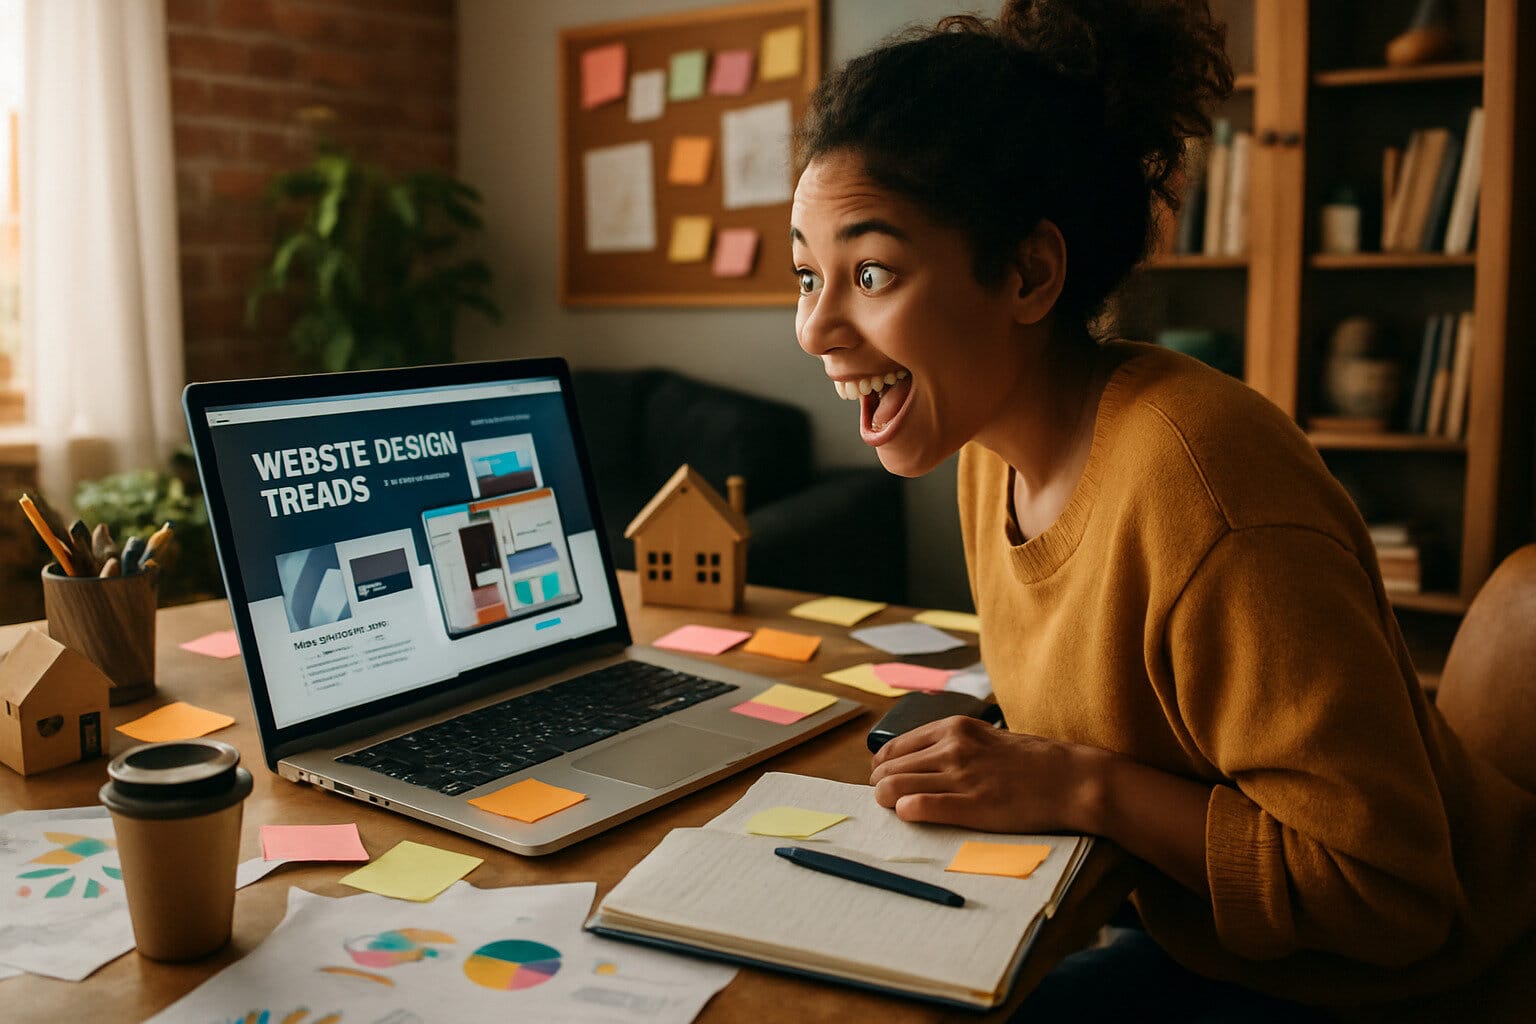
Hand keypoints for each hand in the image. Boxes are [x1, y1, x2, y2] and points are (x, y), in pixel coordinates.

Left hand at [869, 715, 1106, 833]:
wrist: (1071, 779)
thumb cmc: (1031, 762)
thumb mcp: (985, 737)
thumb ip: (952, 744)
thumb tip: (918, 760)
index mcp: (954, 728)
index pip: (893, 747)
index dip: (882, 767)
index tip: (884, 780)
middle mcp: (952, 748)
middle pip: (888, 769)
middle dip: (880, 787)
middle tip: (885, 800)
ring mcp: (961, 777)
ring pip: (896, 788)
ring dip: (887, 801)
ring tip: (894, 810)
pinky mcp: (972, 806)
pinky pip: (922, 807)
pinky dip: (907, 812)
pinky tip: (908, 814)